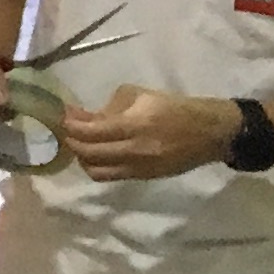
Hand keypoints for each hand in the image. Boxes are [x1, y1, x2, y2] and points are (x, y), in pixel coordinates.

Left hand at [60, 83, 233, 181]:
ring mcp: (140, 168)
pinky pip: (111, 176)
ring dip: (82, 157)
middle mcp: (136, 151)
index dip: (71, 126)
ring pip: (97, 171)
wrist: (211, 133)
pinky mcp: (145, 178)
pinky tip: (95, 153)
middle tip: (66, 129)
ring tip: (79, 143)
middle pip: (89, 154)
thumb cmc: (177, 108)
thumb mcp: (142, 96)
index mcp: (136, 126)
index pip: (91, 132)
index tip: (62, 116)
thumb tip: (83, 116)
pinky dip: (97, 166)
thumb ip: (110, 107)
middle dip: (71, 141)